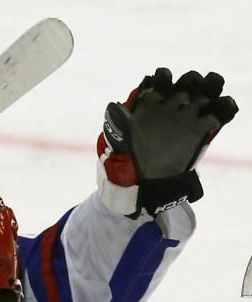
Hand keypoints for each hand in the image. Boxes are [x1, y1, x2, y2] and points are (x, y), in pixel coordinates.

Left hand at [97, 67, 237, 216]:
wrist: (142, 186)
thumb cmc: (125, 163)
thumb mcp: (117, 143)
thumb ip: (118, 124)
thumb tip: (113, 106)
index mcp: (151, 105)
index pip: (161, 80)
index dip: (162, 78)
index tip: (159, 84)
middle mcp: (172, 107)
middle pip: (189, 82)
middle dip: (191, 81)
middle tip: (185, 94)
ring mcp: (189, 118)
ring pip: (207, 92)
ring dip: (211, 87)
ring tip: (208, 95)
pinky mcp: (205, 131)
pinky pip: (221, 112)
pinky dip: (225, 107)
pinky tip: (220, 112)